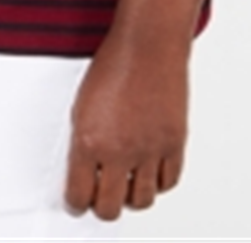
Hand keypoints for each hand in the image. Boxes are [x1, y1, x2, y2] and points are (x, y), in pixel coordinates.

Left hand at [64, 29, 188, 220]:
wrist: (147, 42)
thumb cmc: (114, 65)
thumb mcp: (82, 105)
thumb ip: (83, 143)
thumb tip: (85, 173)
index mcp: (89, 140)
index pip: (79, 196)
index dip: (76, 202)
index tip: (78, 199)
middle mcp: (119, 150)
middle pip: (109, 208)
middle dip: (102, 206)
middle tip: (101, 195)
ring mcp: (149, 149)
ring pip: (141, 201)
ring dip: (131, 196)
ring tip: (127, 182)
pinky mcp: (174, 142)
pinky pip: (168, 182)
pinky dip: (158, 182)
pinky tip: (149, 170)